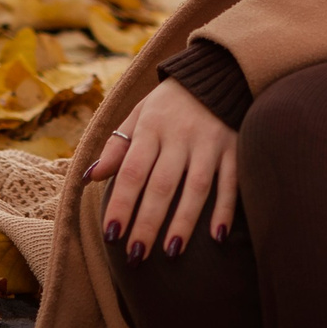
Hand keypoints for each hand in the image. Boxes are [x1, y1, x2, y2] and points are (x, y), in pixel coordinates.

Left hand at [83, 76, 237, 259]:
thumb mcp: (139, 114)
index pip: (132, 172)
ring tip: (170, 252)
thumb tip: (91, 177)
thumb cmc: (170, 102)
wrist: (217, 71)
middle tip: (136, 255)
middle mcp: (180, 136)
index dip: (121, 204)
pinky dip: (226, 209)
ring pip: (196, 188)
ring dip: (183, 222)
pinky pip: (231, 182)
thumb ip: (117, 145)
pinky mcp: (235, 147)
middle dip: (147, 223)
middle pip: (162, 185)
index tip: (111, 235)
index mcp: (151, 127)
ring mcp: (210, 142)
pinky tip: (217, 236)